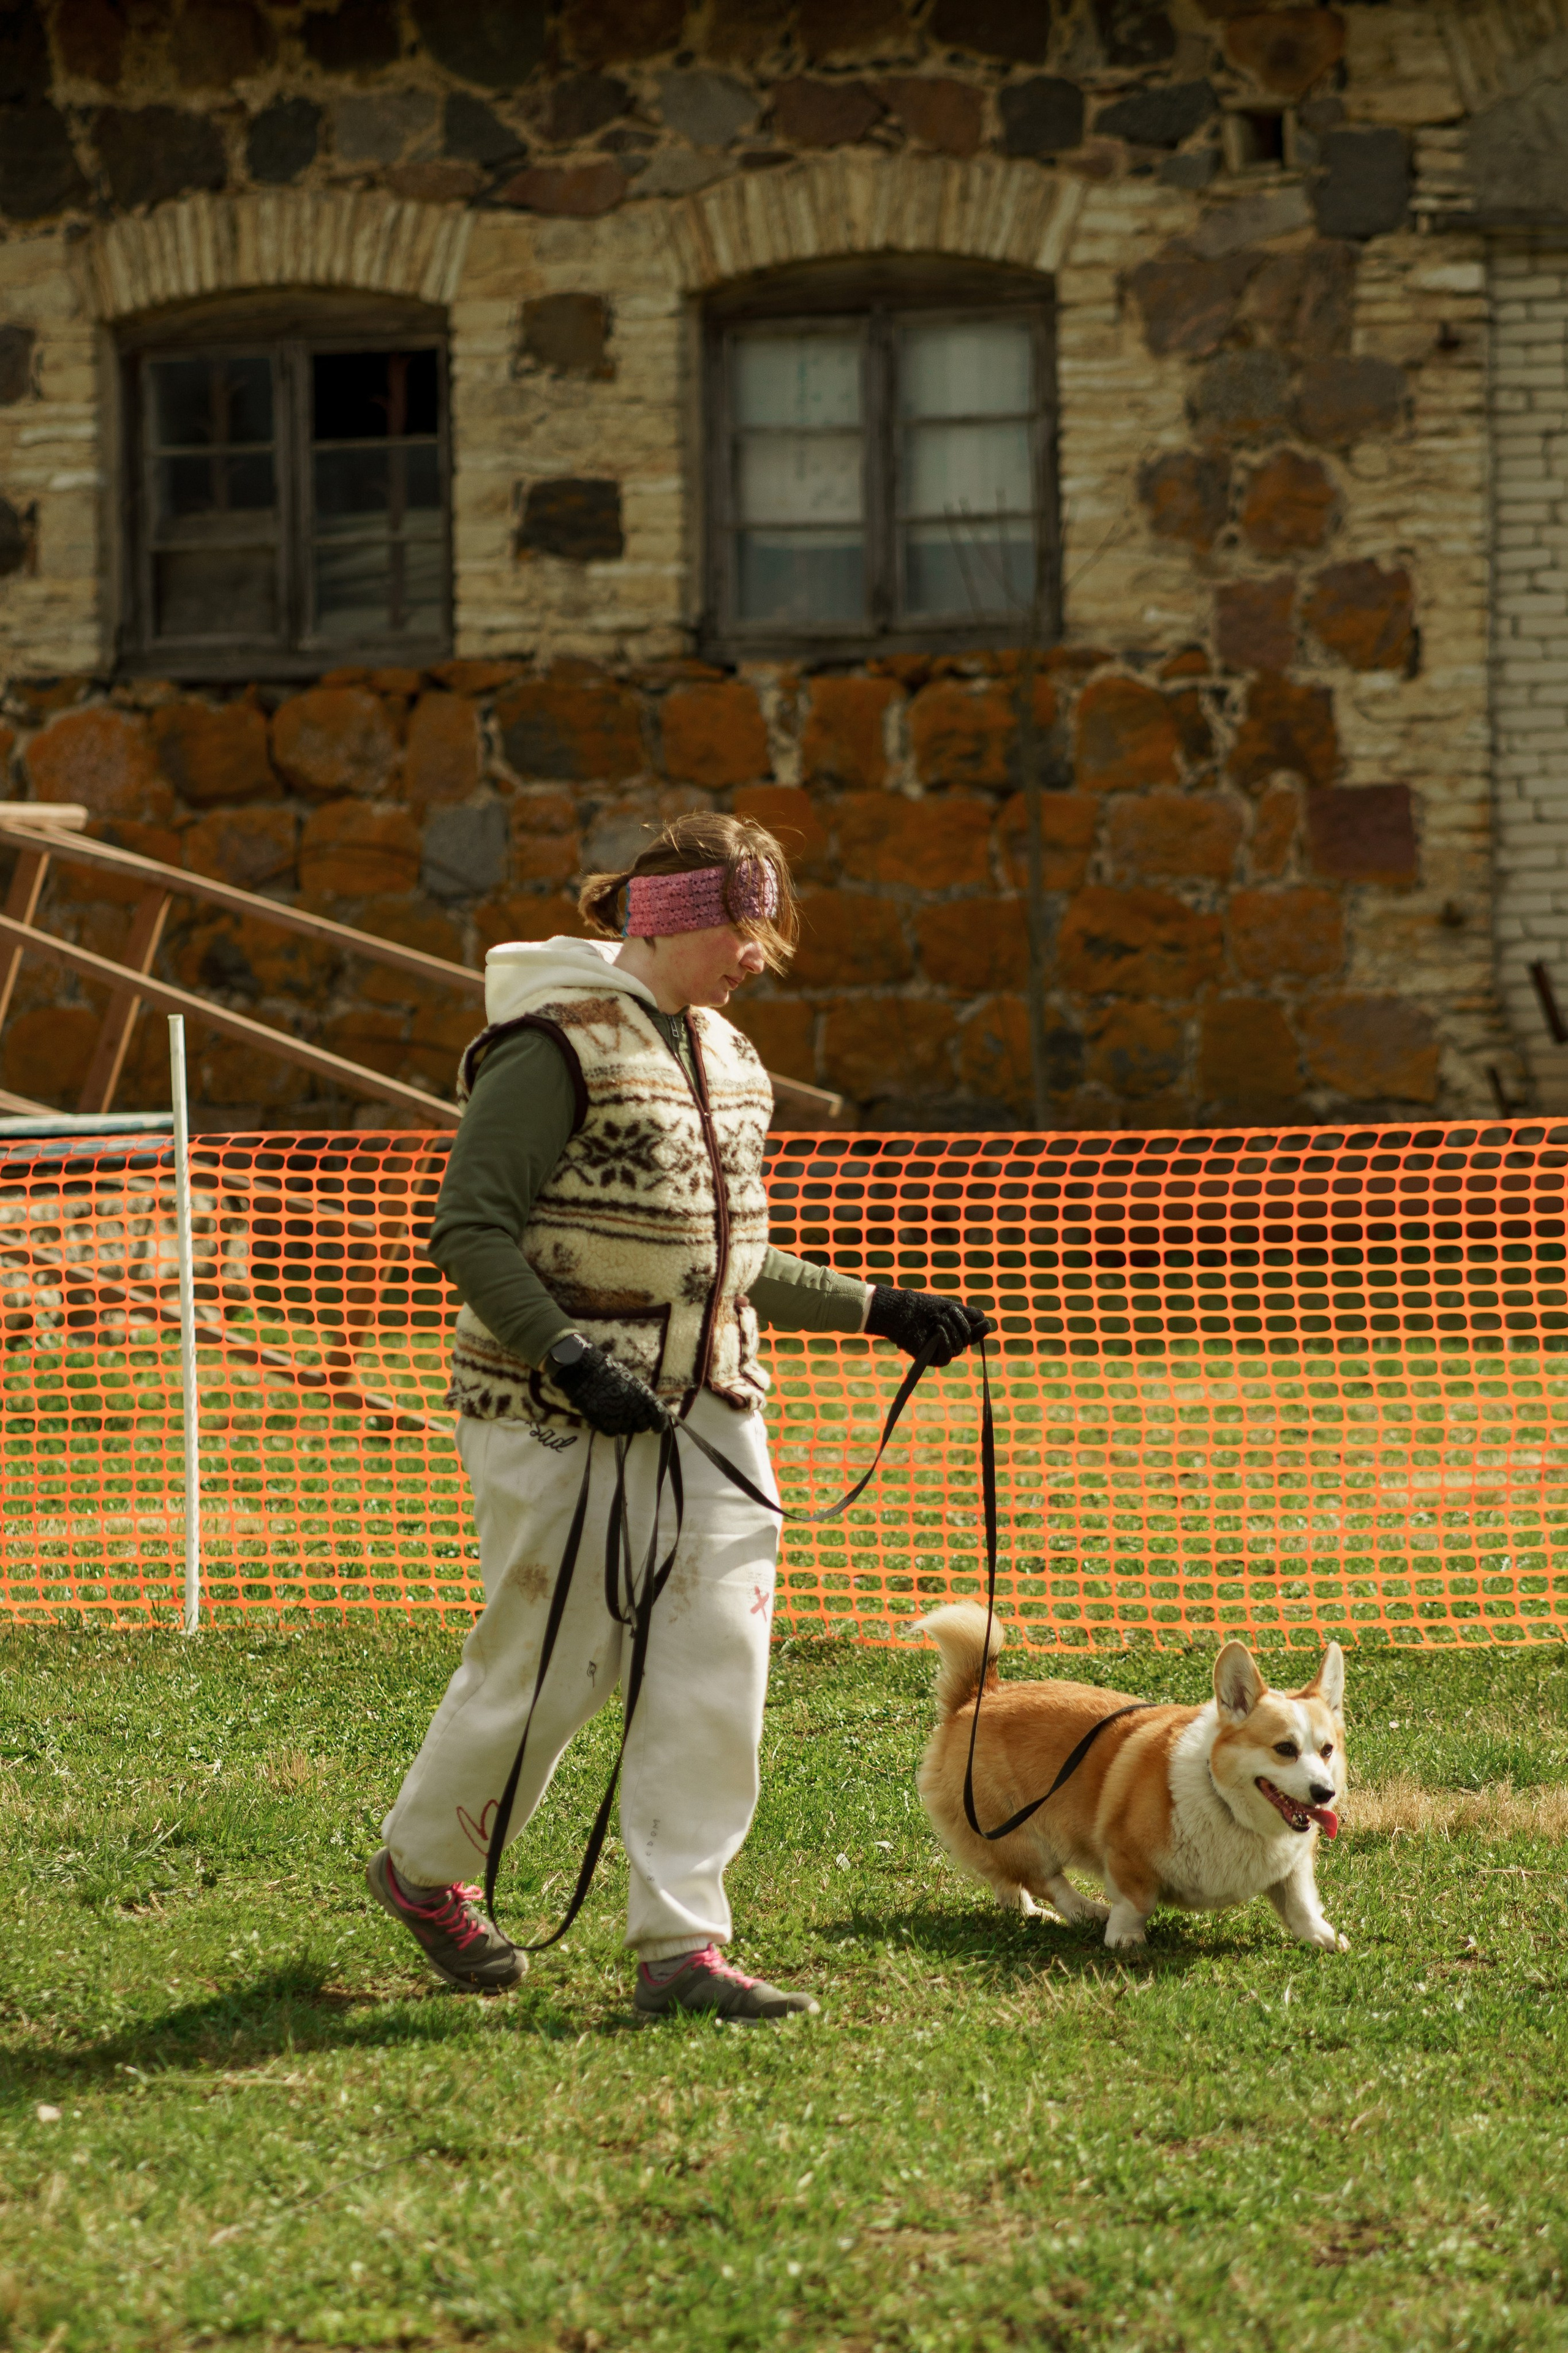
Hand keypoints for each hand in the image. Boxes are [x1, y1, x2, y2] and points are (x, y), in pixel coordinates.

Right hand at [548, 1342, 668, 1436]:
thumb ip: (640, 1397)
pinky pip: (612, 1432)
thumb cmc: (608, 1373)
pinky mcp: (604, 1424)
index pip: (657, 1415)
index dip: (659, 1423)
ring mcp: (619, 1417)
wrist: (586, 1372)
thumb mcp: (630, 1381)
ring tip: (614, 1412)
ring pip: (626, 1430)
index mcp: (643, 1396)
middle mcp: (634, 1408)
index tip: (657, 1427)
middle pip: (642, 1426)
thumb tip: (647, 1410)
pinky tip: (606, 1416)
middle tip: (632, 1417)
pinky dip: (611, 1427)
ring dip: (624, 1424)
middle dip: (639, 1423)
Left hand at [864, 1287, 991, 1366]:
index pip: (974, 1333)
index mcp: (955, 1328)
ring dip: (952, 1331)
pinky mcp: (929, 1358)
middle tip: (948, 1312)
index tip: (984, 1323)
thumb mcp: (946, 1306)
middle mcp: (949, 1340)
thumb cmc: (921, 1306)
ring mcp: (939, 1350)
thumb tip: (983, 1317)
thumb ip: (965, 1313)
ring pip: (958, 1348)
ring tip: (939, 1320)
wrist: (900, 1310)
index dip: (981, 1330)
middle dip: (962, 1324)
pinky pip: (945, 1358)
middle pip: (967, 1340)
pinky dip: (945, 1345)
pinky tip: (939, 1333)